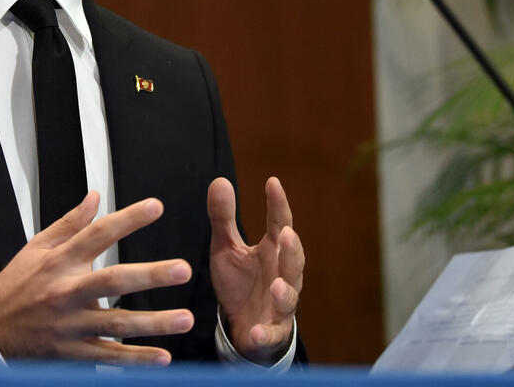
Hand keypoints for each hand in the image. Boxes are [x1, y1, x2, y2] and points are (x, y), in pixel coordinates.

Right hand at [0, 192, 194, 363]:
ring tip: (184, 318)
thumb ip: (71, 223)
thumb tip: (95, 197)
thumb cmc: (18, 284)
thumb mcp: (38, 246)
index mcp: (61, 261)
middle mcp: (67, 292)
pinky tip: (162, 357)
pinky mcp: (72, 351)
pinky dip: (135, 358)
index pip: (98, 234)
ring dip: (153, 323)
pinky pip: (108, 355)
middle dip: (149, 276)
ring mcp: (71, 324)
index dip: (128, 219)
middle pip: (112, 281)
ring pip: (116, 324)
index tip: (156, 207)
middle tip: (182, 270)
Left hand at [207, 176, 303, 363]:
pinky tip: (257, 331)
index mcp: (272, 251)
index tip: (272, 182)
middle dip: (293, 249)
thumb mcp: (226, 248)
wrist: (243, 327)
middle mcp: (282, 275)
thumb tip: (219, 180)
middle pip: (293, 261)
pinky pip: (271, 333)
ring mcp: (280, 304)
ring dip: (285, 291)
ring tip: (277, 285)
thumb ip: (223, 218)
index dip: (278, 204)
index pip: (280, 223)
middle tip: (287, 234)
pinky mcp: (271, 331)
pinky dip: (266, 333)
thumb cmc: (240, 282)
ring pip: (290, 296)